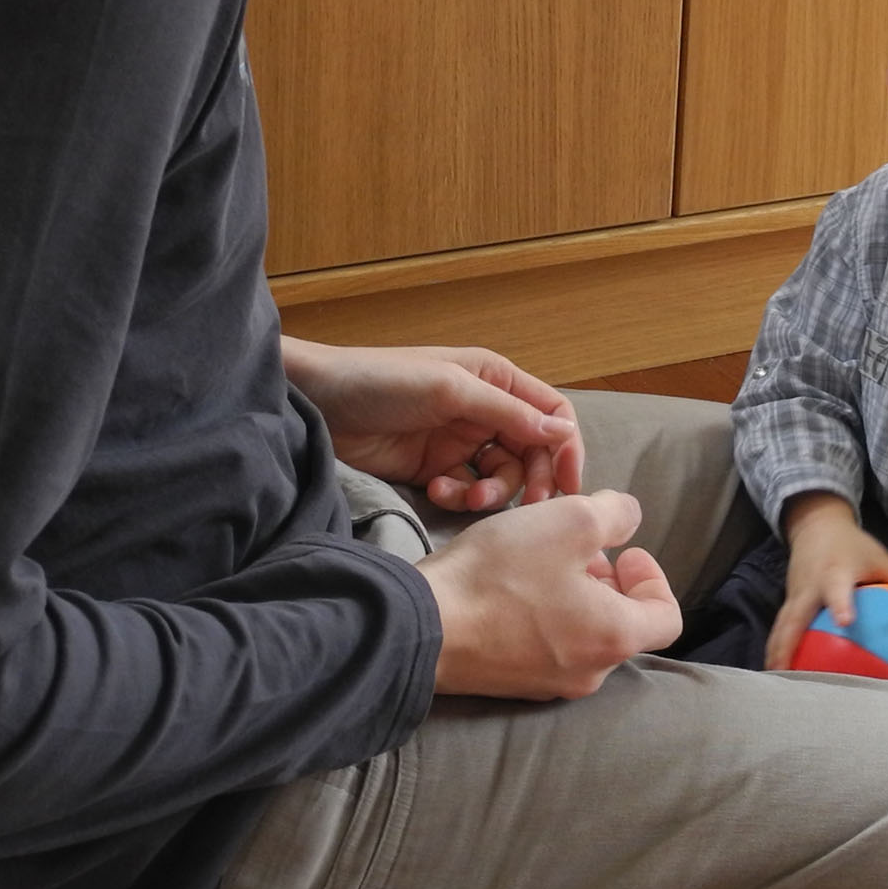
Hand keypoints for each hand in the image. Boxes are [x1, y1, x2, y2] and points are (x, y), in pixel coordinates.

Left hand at [280, 339, 583, 510]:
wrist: (317, 405)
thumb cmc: (381, 382)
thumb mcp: (449, 390)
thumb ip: (507, 412)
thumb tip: (563, 433)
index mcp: (496, 379)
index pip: (551, 414)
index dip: (566, 449)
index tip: (570, 487)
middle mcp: (485, 410)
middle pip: (532, 453)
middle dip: (531, 481)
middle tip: (525, 508)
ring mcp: (459, 443)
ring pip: (502, 478)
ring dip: (490, 494)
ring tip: (464, 499)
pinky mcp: (435, 470)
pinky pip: (467, 492)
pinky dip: (459, 498)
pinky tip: (435, 491)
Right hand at [419, 490, 681, 699]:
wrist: (422, 626)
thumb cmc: (501, 574)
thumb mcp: (569, 521)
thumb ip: (614, 514)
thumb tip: (628, 518)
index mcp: (615, 638)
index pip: (668, 618)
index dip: (654, 578)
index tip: (625, 551)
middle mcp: (588, 673)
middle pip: (622, 624)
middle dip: (608, 580)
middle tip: (579, 547)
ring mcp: (547, 684)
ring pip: (583, 635)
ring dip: (576, 595)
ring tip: (542, 560)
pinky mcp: (510, 683)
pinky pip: (545, 647)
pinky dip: (544, 616)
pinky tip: (511, 586)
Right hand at [767, 491, 887, 668]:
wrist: (815, 526)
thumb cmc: (850, 545)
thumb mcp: (878, 557)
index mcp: (834, 574)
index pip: (837, 591)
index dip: (840, 605)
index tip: (845, 623)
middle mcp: (810, 587)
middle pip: (794, 619)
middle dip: (787, 645)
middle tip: (787, 672)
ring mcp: (795, 595)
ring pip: (781, 627)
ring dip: (777, 652)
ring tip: (778, 679)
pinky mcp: (789, 601)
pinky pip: (782, 627)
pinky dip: (779, 646)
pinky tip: (784, 670)